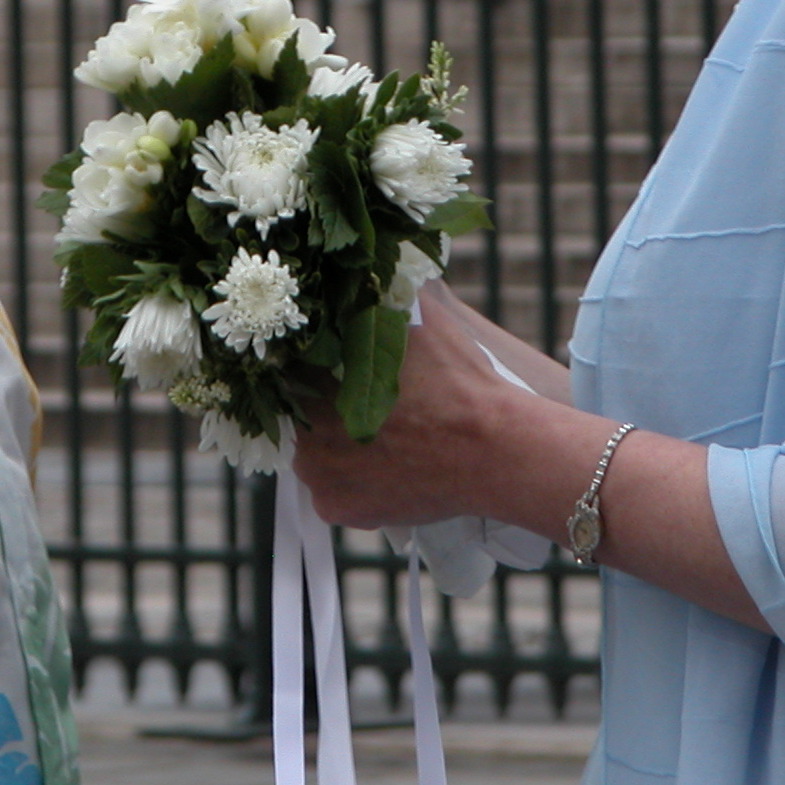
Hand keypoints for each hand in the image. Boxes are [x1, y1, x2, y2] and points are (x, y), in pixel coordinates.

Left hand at [294, 283, 526, 528]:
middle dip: (327, 406)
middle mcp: (302, 423)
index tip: (344, 369)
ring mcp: (315, 472)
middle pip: (302, 411)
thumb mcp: (416, 316)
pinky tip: (387, 467)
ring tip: (385, 437)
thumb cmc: (456, 379)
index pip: (293, 365)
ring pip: (316, 452)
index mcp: (311, 373)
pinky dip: (354, 482)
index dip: (317, 364)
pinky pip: (334, 491)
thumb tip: (361, 276)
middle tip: (372, 404)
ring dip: (337, 445)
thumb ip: (379, 298)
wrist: (491, 448)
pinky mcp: (335, 507)